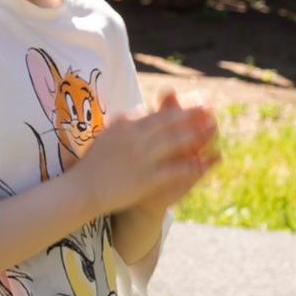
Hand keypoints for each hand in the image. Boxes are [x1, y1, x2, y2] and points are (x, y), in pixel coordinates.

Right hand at [76, 88, 219, 214]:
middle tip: (210, 107)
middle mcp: (135, 137)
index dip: (176, 108)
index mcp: (124, 125)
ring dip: (198, 133)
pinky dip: (192, 164)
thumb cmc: (91, 166)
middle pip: (170, 122)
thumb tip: (140, 111)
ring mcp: (142, 157)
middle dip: (192, 113)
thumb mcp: (106, 137)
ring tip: (214, 127)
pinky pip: (175, 168)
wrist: (81, 190)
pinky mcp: (147, 177)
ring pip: (176, 141)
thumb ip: (125, 125)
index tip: (191, 104)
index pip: (155, 114)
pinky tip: (206, 161)